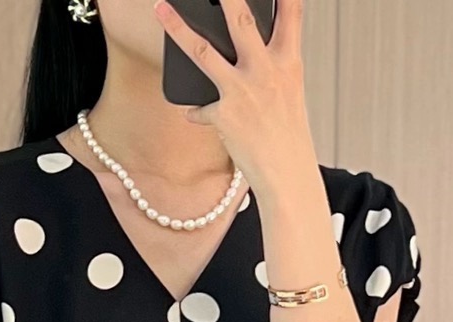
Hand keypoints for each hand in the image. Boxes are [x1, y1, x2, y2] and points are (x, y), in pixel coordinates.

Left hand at [152, 0, 314, 189]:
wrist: (288, 174)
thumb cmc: (288, 134)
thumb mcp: (288, 91)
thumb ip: (268, 65)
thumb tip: (243, 50)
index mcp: (288, 62)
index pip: (292, 13)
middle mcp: (266, 71)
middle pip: (241, 20)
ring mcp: (243, 91)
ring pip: (203, 51)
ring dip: (178, 29)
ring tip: (160, 10)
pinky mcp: (224, 115)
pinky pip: (200, 108)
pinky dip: (197, 111)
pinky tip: (193, 113)